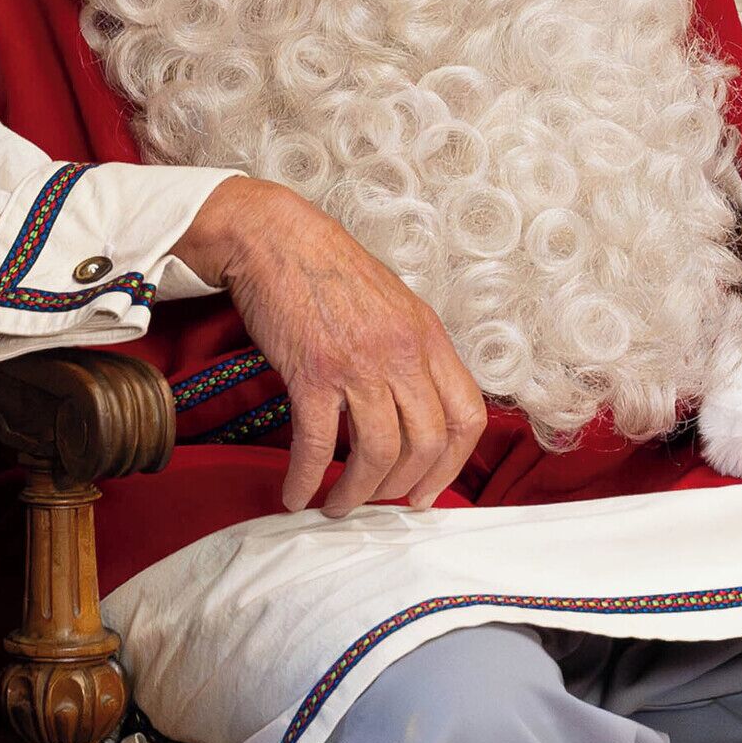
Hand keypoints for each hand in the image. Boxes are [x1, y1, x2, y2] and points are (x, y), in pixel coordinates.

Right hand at [184, 176, 487, 516]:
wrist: (275, 237)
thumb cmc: (328, 271)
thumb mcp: (394, 307)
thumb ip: (412, 354)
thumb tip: (416, 409)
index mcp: (429, 337)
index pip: (466, 416)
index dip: (452, 465)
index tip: (430, 489)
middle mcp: (402, 353)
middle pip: (427, 443)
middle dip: (404, 486)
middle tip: (380, 502)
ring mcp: (359, 363)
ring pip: (379, 452)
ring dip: (358, 492)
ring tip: (337, 504)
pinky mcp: (312, 371)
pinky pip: (317, 443)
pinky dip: (306, 477)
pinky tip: (296, 492)